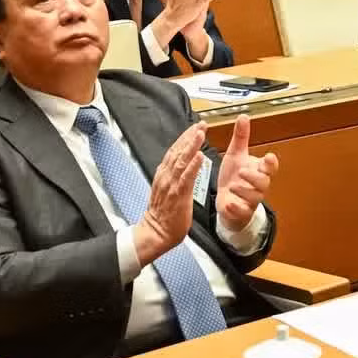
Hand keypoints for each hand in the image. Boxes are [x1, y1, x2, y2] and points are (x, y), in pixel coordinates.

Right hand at [131, 123, 208, 265]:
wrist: (156, 232)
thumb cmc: (164, 214)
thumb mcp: (166, 190)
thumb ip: (172, 177)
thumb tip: (180, 166)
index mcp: (163, 174)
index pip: (174, 151)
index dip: (185, 138)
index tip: (195, 127)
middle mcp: (165, 176)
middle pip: (178, 152)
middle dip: (190, 137)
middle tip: (201, 124)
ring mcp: (171, 185)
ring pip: (182, 161)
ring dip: (192, 146)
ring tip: (201, 133)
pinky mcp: (178, 195)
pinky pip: (186, 178)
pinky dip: (193, 166)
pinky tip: (200, 156)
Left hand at [215, 115, 275, 233]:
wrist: (226, 199)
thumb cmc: (233, 176)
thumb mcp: (235, 155)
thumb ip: (241, 137)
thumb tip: (243, 116)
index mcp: (258, 170)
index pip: (271, 167)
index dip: (271, 163)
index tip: (269, 157)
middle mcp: (257, 185)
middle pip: (264, 182)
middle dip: (254, 177)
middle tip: (242, 171)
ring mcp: (250, 199)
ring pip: (255, 197)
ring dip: (244, 191)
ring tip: (232, 186)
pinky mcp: (241, 211)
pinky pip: (242, 211)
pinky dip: (236, 207)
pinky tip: (229, 203)